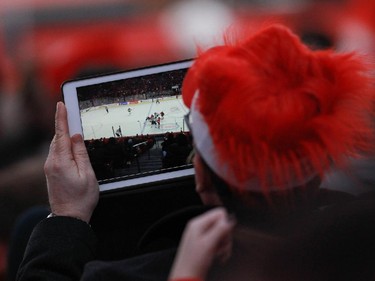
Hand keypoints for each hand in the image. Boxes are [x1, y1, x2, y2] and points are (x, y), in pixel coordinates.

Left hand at [44, 102, 98, 222]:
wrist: (68, 217)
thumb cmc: (81, 198)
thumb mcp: (87, 174)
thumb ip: (81, 153)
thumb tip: (75, 136)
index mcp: (61, 161)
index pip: (60, 134)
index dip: (61, 118)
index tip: (61, 104)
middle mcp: (51, 162)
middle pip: (57, 138)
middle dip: (63, 125)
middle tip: (70, 112)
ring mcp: (49, 167)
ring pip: (56, 145)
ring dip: (63, 135)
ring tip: (73, 128)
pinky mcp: (50, 172)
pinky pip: (56, 153)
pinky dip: (62, 145)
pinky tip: (70, 146)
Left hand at [169, 208, 234, 279]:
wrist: (186, 277)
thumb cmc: (194, 262)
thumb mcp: (209, 244)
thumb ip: (220, 229)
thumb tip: (230, 218)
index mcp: (198, 223)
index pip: (219, 213)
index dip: (225, 224)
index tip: (223, 236)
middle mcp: (199, 227)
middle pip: (222, 223)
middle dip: (226, 236)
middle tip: (222, 247)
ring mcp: (201, 236)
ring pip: (222, 233)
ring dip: (224, 245)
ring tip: (220, 254)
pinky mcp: (204, 244)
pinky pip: (218, 241)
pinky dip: (221, 249)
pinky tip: (219, 256)